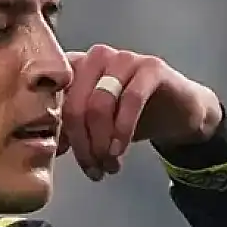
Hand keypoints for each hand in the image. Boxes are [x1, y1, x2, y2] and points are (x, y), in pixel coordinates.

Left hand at [61, 45, 222, 179]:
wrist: (178, 113)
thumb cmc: (130, 117)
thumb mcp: (93, 128)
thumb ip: (70, 131)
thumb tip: (48, 149)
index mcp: (75, 67)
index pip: (52, 98)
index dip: (56, 132)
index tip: (65, 157)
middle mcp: (95, 57)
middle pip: (74, 105)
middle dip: (82, 145)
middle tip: (93, 169)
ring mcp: (124, 58)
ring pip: (99, 104)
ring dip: (101, 142)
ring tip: (109, 165)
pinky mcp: (151, 67)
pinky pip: (130, 100)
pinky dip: (123, 130)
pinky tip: (121, 150)